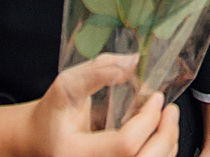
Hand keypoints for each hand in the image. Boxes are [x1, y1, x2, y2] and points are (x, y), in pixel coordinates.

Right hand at [0, 55, 177, 156]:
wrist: (39, 140)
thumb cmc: (53, 113)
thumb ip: (98, 71)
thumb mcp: (67, 85)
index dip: (147, 120)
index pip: (125, 145)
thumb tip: (134, 62)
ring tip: (168, 120)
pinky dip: (160, 153)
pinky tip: (159, 136)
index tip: (156, 97)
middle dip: (165, 135)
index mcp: (76, 152)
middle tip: (170, 110)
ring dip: (167, 144)